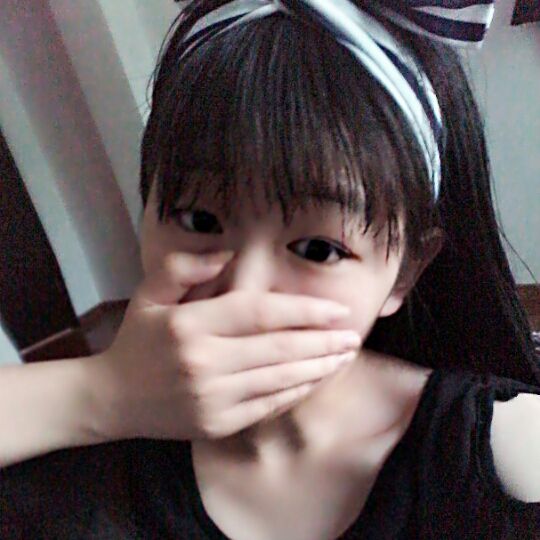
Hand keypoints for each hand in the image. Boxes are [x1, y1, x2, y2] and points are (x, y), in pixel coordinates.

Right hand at [93, 250, 359, 441]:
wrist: (113, 398)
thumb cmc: (137, 340)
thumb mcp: (149, 293)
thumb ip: (184, 266)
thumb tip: (230, 255)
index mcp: (190, 325)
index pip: (259, 312)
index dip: (304, 310)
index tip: (338, 309)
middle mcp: (203, 362)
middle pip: (279, 348)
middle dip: (323, 341)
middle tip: (354, 335)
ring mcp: (212, 398)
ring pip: (280, 379)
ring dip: (319, 367)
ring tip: (346, 356)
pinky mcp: (217, 424)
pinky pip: (269, 406)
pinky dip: (297, 391)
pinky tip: (317, 379)